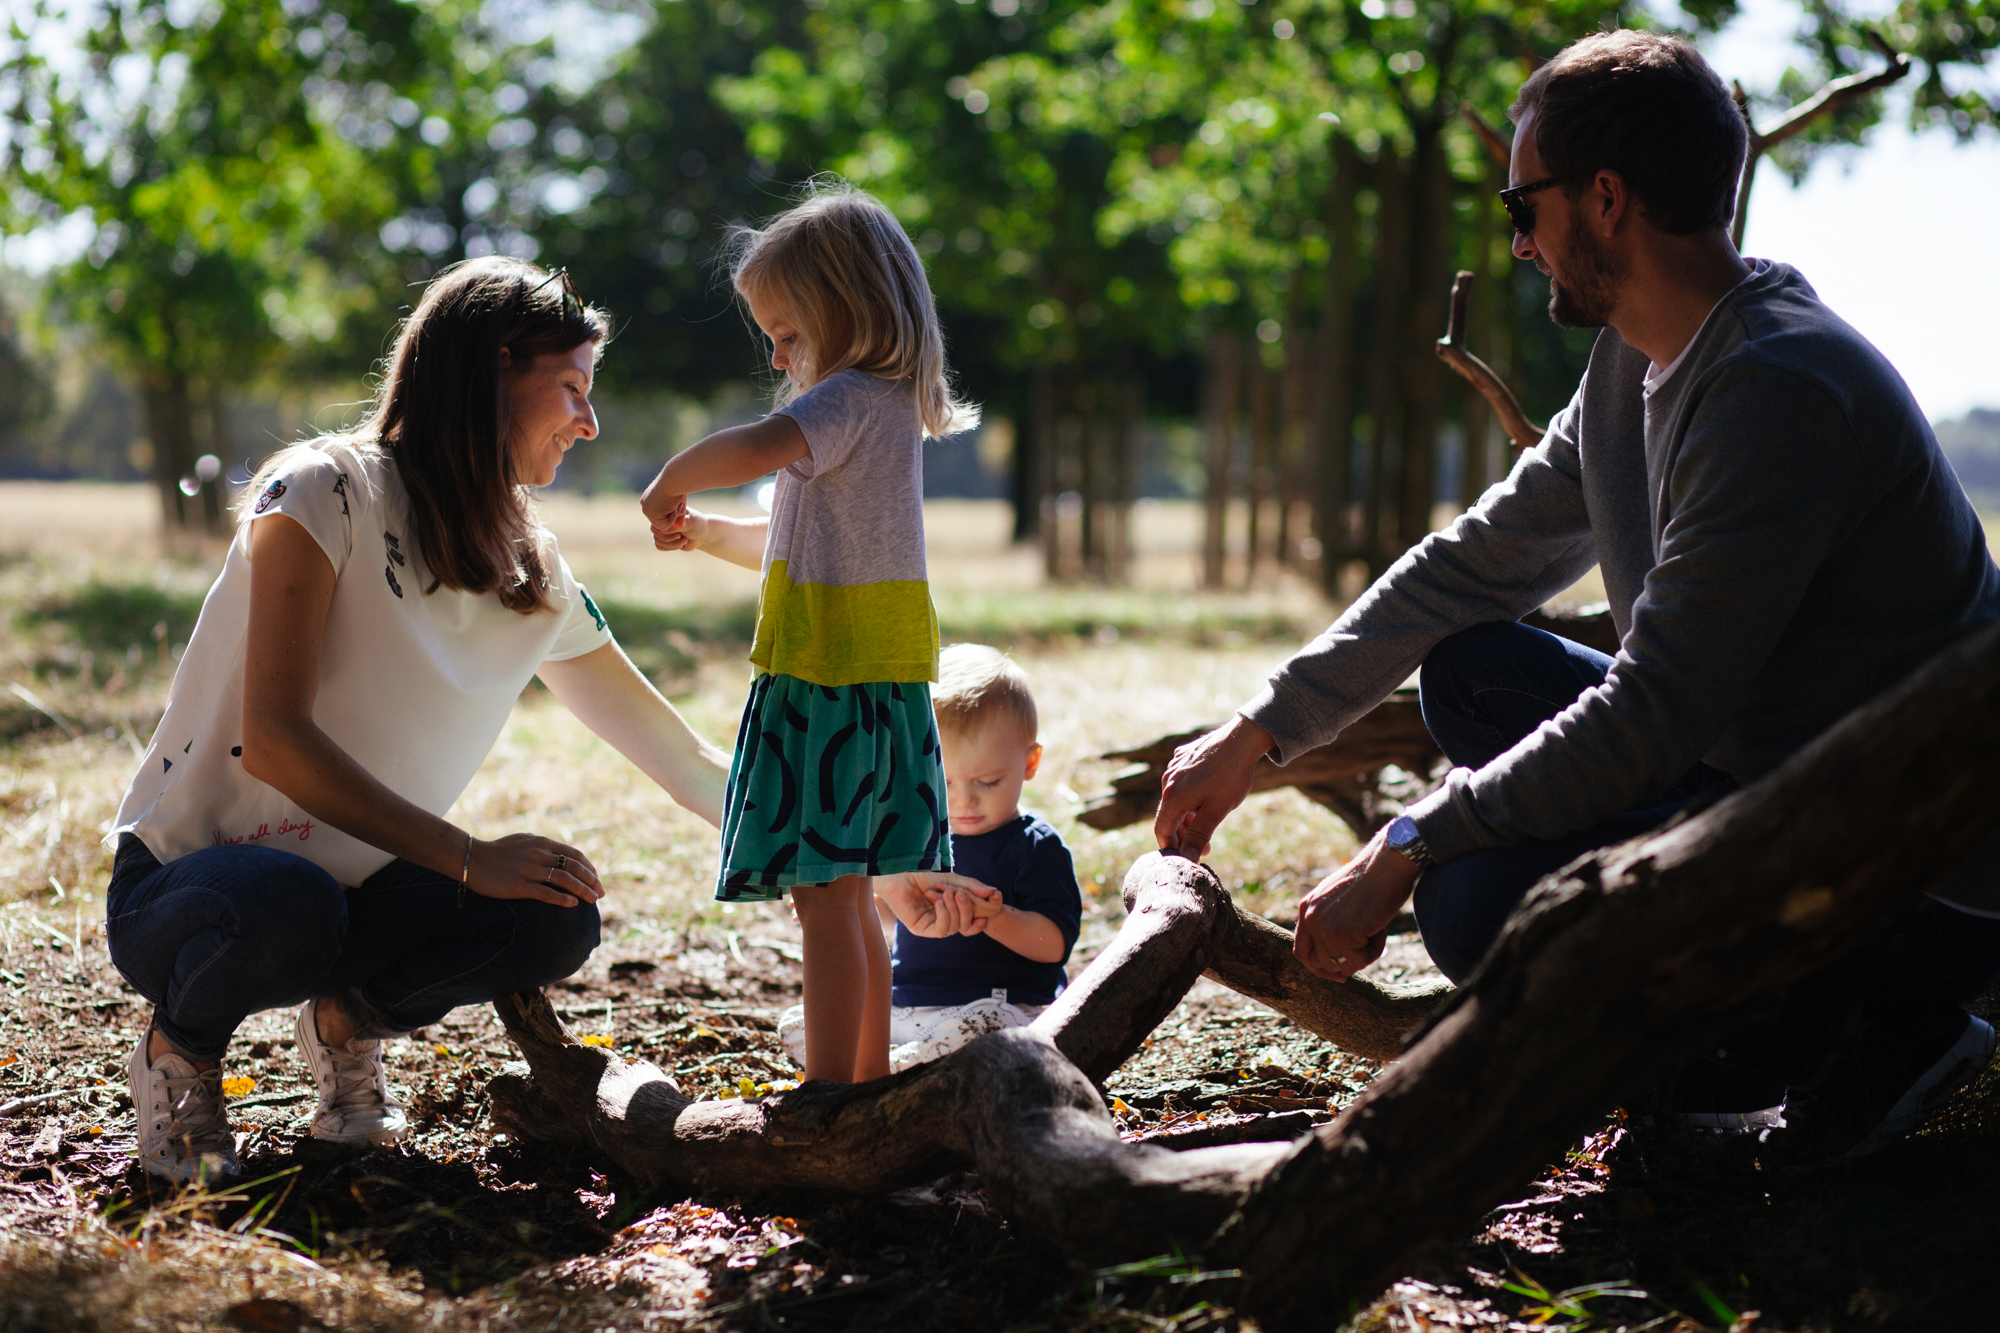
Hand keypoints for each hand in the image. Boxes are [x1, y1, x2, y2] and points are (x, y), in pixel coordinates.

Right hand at [467, 833, 602, 907]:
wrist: (471, 859)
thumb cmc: (497, 851)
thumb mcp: (523, 840)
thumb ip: (542, 845)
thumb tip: (559, 852)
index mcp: (542, 843)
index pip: (575, 855)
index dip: (590, 868)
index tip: (597, 880)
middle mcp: (538, 854)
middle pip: (574, 868)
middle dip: (591, 881)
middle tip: (601, 894)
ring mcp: (529, 870)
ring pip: (564, 880)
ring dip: (583, 890)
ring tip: (593, 901)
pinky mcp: (518, 885)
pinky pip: (546, 893)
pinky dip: (562, 899)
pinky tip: (573, 905)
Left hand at [638, 470, 686, 535]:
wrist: (674, 479)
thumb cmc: (679, 486)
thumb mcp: (679, 502)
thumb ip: (678, 514)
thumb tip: (679, 527)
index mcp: (649, 499)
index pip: (662, 514)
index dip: (673, 512)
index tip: (677, 500)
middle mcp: (645, 504)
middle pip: (662, 520)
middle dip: (674, 514)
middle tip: (678, 501)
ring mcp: (646, 509)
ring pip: (664, 524)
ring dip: (674, 516)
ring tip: (675, 503)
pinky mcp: (649, 514)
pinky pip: (665, 526)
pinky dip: (673, 518)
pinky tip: (672, 505)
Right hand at [650, 506, 702, 552]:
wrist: (701, 534)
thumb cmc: (697, 525)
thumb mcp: (690, 523)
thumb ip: (677, 526)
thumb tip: (662, 530)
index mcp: (666, 512)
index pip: (657, 522)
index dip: (666, 530)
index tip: (679, 532)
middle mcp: (661, 520)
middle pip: (655, 533)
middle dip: (669, 539)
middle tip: (681, 537)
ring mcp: (661, 530)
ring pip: (657, 541)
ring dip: (672, 544)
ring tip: (684, 540)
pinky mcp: (663, 539)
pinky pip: (659, 546)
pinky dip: (670, 548)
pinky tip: (680, 544)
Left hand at [875, 871, 996, 935]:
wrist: (901, 873)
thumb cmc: (923, 875)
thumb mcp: (953, 879)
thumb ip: (972, 886)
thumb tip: (994, 892)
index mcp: (951, 912)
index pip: (970, 923)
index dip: (979, 922)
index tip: (987, 913)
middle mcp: (942, 921)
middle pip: (964, 926)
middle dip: (966, 909)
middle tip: (961, 893)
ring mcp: (932, 926)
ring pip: (954, 928)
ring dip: (954, 910)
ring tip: (946, 893)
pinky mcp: (921, 929)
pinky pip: (940, 931)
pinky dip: (944, 916)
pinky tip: (939, 902)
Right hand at [1153, 714, 1273, 857]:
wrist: (1243, 738)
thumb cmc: (1231, 776)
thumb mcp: (1216, 811)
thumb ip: (1199, 836)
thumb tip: (1187, 859)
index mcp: (1172, 796)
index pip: (1162, 830)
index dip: (1173, 848)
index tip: (1188, 857)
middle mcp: (1168, 780)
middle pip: (1169, 815)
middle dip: (1184, 833)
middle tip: (1206, 846)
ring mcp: (1175, 766)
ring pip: (1176, 798)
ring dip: (1188, 815)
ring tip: (1208, 821)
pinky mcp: (1184, 756)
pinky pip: (1182, 782)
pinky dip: (1191, 795)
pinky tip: (1208, 796)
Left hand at [1293, 832, 1418, 982]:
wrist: (1386, 864)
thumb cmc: (1371, 879)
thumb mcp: (1338, 899)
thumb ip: (1329, 921)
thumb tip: (1333, 962)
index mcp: (1306, 907)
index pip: (1301, 951)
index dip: (1319, 967)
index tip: (1338, 972)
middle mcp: (1310, 918)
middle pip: (1321, 964)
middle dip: (1345, 964)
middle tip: (1366, 951)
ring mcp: (1324, 928)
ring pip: (1341, 965)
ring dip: (1363, 955)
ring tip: (1375, 930)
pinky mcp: (1342, 935)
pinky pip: (1359, 962)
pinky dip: (1374, 951)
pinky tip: (1380, 929)